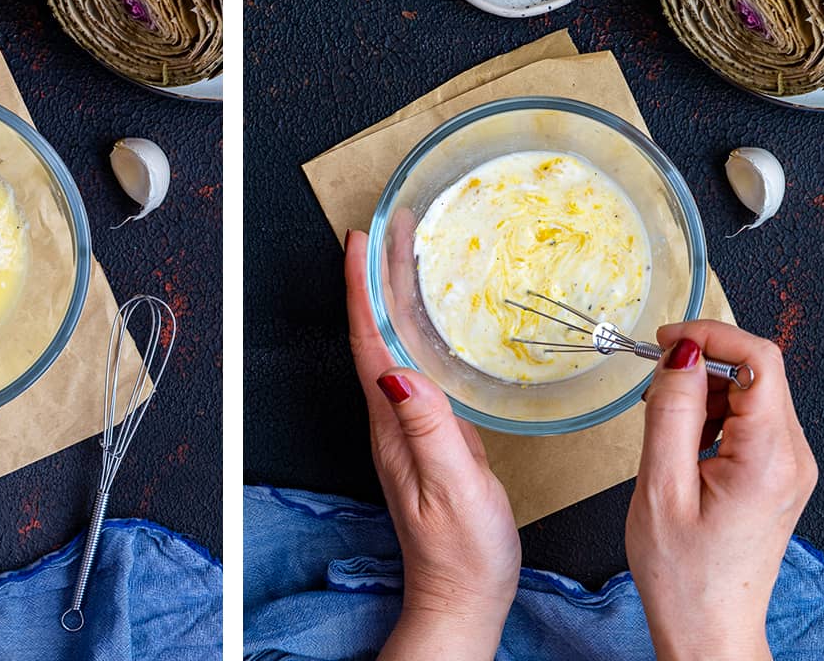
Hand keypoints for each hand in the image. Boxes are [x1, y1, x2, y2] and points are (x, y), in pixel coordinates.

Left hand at [345, 230, 518, 658]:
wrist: (460, 596)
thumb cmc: (462, 554)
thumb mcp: (454, 491)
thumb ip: (430, 431)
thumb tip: (398, 371)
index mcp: (392, 424)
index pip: (369, 343)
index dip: (363, 290)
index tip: (361, 243)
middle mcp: (391, 419)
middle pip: (376, 333)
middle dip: (377, 277)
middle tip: (391, 227)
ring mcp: (406, 425)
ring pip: (393, 344)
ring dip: (395, 296)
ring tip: (408, 252)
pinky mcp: (426, 434)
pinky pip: (415, 364)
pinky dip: (418, 328)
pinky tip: (436, 317)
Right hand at [626, 321, 817, 660]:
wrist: (708, 627)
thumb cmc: (682, 574)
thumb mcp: (660, 487)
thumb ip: (670, 412)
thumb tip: (680, 354)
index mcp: (768, 458)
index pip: (760, 359)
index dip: (711, 335)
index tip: (665, 340)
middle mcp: (791, 457)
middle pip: (755, 372)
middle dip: (699, 367)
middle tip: (651, 391)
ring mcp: (788, 466)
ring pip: (749, 394)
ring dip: (700, 394)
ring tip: (661, 429)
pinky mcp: (776, 474)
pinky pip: (746, 421)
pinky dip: (709, 417)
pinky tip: (680, 445)